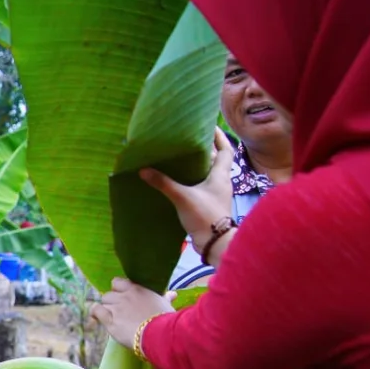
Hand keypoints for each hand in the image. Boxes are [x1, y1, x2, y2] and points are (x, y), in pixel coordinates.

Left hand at [90, 278, 174, 348]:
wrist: (159, 333)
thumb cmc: (166, 319)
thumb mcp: (166, 306)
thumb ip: (165, 298)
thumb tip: (172, 294)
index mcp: (137, 289)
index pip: (119, 282)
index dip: (118, 290)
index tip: (122, 297)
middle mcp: (124, 296)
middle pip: (109, 294)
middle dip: (112, 301)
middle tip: (118, 311)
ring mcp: (116, 307)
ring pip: (103, 301)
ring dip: (106, 308)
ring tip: (111, 317)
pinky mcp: (110, 320)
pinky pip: (96, 310)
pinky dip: (95, 313)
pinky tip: (96, 318)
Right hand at [140, 127, 235, 243]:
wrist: (215, 243)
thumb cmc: (205, 215)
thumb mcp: (182, 197)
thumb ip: (163, 183)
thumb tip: (143, 170)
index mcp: (220, 175)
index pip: (225, 149)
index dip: (219, 137)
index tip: (210, 126)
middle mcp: (221, 182)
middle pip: (215, 160)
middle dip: (204, 149)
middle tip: (188, 140)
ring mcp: (215, 194)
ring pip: (207, 173)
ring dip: (197, 165)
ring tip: (181, 156)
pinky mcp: (209, 204)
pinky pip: (201, 186)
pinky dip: (192, 180)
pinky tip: (179, 180)